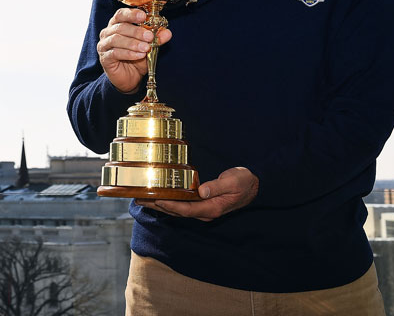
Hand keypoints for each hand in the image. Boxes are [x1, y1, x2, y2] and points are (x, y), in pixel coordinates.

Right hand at [97, 8, 171, 93]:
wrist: (130, 78)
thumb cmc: (136, 58)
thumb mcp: (150, 47)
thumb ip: (156, 39)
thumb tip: (167, 32)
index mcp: (117, 24)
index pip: (121, 14)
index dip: (132, 14)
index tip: (143, 16)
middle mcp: (108, 33)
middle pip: (120, 27)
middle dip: (136, 31)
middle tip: (149, 36)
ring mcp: (104, 45)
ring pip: (116, 39)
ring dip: (133, 43)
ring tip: (146, 48)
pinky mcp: (104, 58)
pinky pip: (115, 53)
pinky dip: (128, 53)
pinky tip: (139, 55)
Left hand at [135, 167, 258, 221]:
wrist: (253, 186)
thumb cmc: (243, 183)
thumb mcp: (233, 182)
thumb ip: (217, 186)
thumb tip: (202, 191)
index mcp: (212, 208)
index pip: (187, 209)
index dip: (171, 205)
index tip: (157, 199)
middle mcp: (205, 212)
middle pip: (177, 211)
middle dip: (158, 206)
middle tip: (140, 199)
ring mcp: (203, 209)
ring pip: (177, 209)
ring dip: (160, 205)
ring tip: (142, 199)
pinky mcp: (202, 203)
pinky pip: (182, 205)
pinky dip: (169, 201)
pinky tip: (158, 197)